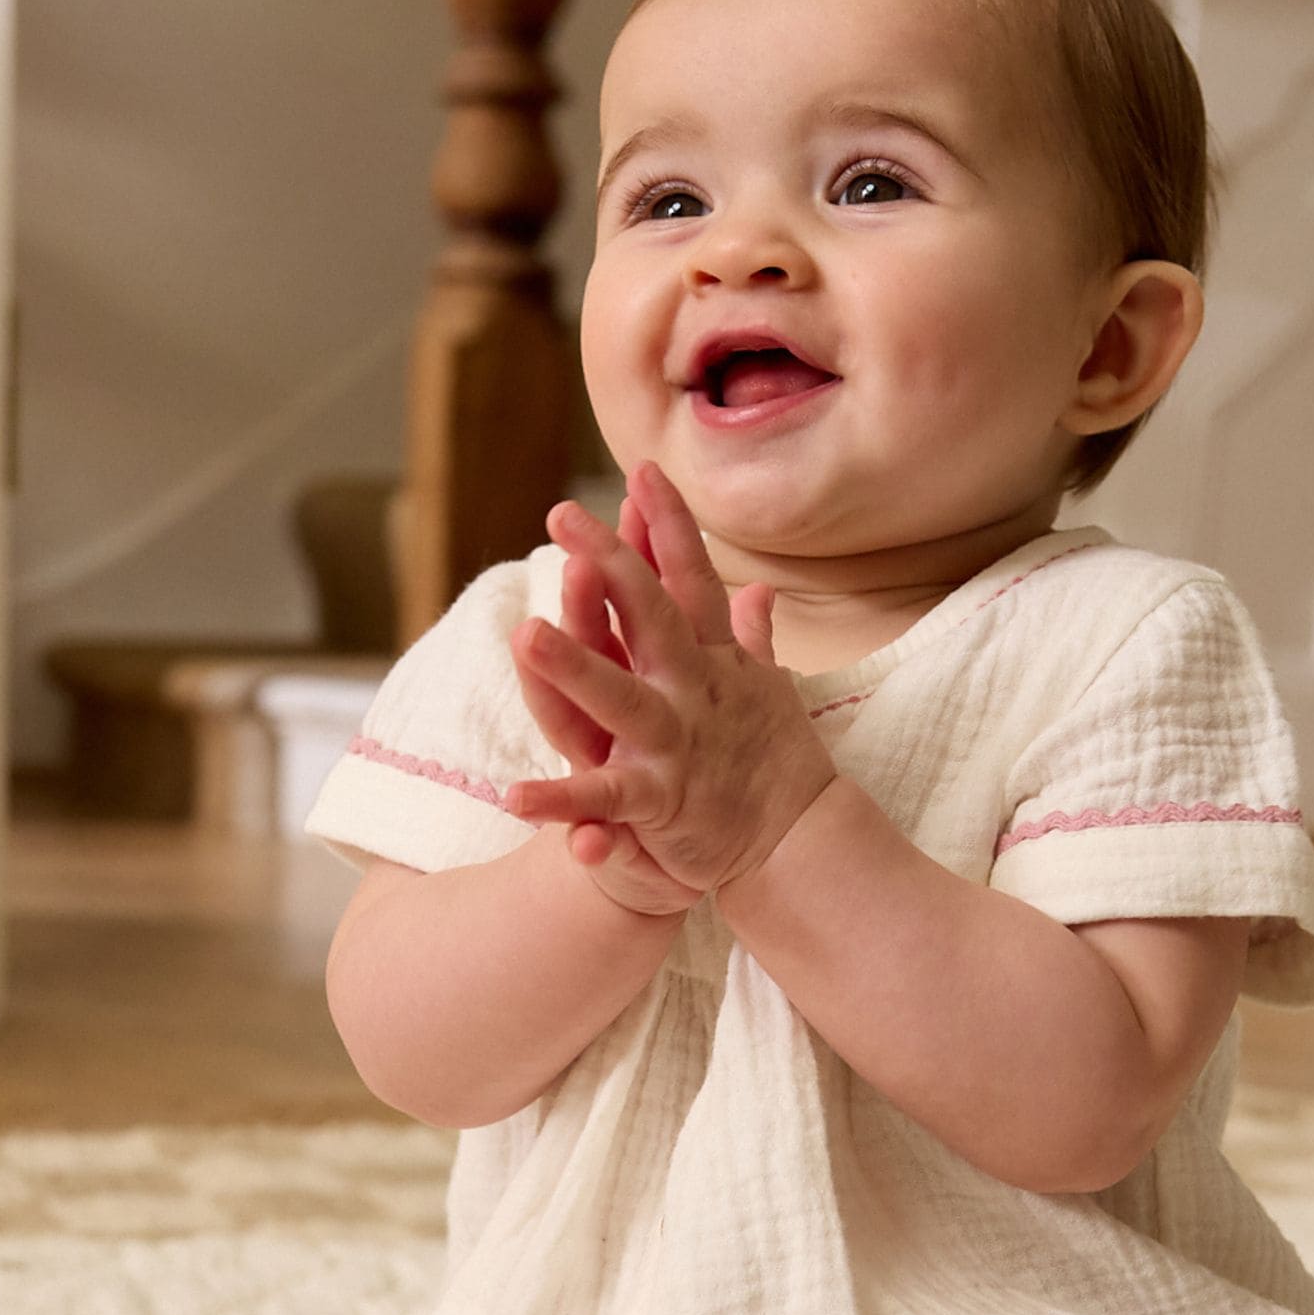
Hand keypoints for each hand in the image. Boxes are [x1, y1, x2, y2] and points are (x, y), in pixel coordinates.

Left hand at [504, 461, 838, 902]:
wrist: (800, 842)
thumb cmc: (776, 762)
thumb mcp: (766, 690)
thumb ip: (750, 638)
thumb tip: (759, 588)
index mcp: (714, 661)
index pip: (692, 581)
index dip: (669, 526)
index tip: (643, 471)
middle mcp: (695, 692)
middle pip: (650, 617)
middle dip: (608, 564)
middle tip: (563, 515)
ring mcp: (675, 744)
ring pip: (618, 698)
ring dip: (573, 666)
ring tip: (525, 633)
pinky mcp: (659, 802)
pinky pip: (602, 799)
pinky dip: (561, 802)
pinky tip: (514, 794)